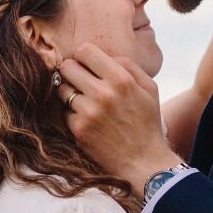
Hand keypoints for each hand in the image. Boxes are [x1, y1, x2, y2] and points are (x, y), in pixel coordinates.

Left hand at [59, 45, 176, 196]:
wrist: (143, 161)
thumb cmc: (146, 123)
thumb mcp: (150, 89)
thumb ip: (129, 66)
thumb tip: (106, 55)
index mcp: (121, 79)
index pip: (85, 51)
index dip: (84, 57)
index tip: (87, 66)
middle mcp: (104, 93)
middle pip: (67, 67)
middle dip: (72, 72)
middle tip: (80, 82)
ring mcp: (89, 112)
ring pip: (62, 89)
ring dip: (70, 93)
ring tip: (84, 102)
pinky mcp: (79, 129)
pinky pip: (64, 111)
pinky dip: (72, 114)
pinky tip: (87, 120)